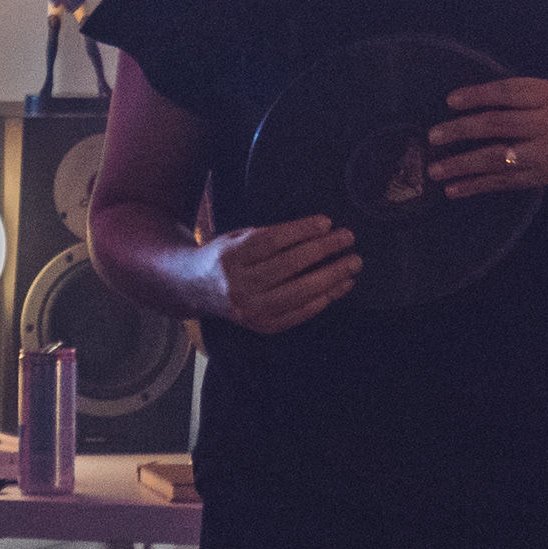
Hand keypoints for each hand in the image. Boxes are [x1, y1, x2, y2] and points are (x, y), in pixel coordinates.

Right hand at [201, 213, 358, 332]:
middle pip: (289, 265)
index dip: (302, 231)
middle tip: (348, 238)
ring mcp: (250, 309)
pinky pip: (299, 313)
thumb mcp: (238, 237)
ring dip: (331, 277)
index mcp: (231, 256)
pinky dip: (323, 299)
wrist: (194, 288)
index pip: (273, 241)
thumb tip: (318, 230)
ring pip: (299, 292)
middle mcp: (239, 285)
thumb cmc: (224, 256)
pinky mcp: (261, 326)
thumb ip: (271, 235)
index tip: (327, 222)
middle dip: (324, 250)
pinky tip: (339, 286)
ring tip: (352, 264)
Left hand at [426, 77, 547, 197]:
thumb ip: (523, 94)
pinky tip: (454, 190)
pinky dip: (477, 187)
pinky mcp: (540, 178)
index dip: (479, 95)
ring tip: (435, 170)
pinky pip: (504, 183)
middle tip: (434, 136)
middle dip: (462, 131)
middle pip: (499, 125)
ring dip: (463, 165)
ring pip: (498, 159)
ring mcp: (544, 154)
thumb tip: (475, 97)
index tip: (451, 101)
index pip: (510, 92)